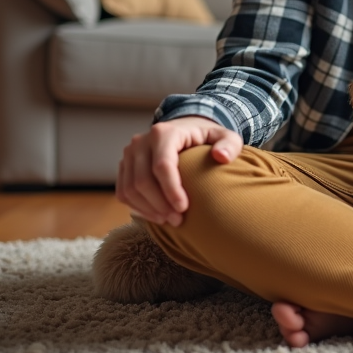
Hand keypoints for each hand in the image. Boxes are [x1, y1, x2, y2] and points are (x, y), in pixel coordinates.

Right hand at [116, 116, 243, 226]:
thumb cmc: (206, 138)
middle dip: (160, 205)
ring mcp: (129, 154)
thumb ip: (229, 145)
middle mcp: (141, 142)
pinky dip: (138, 208)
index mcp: (164, 133)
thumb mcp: (225, 136)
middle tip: (178, 220)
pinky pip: (123, 193)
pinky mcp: (124, 167)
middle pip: (143, 181)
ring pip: (130, 189)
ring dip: (148, 210)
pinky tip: (157, 216)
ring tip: (169, 220)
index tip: (184, 208)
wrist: (184, 131)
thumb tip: (221, 157)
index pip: (162, 165)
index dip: (171, 190)